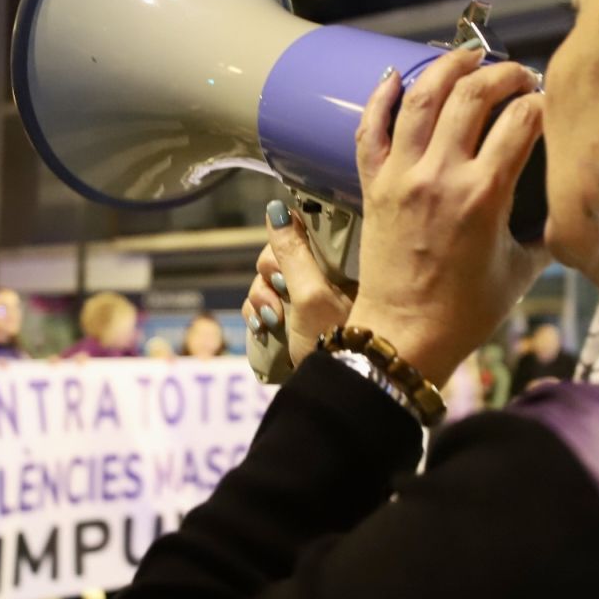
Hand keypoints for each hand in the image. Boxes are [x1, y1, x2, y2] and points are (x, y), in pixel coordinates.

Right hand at [244, 202, 354, 366]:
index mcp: (340, 262)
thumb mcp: (310, 295)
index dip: (287, 238)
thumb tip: (277, 209)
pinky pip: (262, 303)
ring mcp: (307, 298)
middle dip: (269, 274)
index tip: (284, 261)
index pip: (304, 228)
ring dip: (261, 296)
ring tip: (272, 319)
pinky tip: (263, 328)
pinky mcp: (292, 318)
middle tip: (278, 292)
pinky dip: (258, 313)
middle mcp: (325, 275)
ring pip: (266, 279)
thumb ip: (292, 252)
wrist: (338, 390)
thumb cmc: (333, 340)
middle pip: (279, 254)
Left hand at [343, 48, 547, 381]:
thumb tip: (562, 206)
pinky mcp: (374, 186)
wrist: (403, 337)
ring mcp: (403, 177)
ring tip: (468, 57)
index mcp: (485, 195)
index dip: (543, 102)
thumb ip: (543, 230)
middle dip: (502, 73)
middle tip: (517, 74)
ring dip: (447, 67)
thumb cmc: (466, 312)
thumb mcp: (521, 270)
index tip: (550, 103)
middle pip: (473, 96)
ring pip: (422, 98)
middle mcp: (442, 176)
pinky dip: (380, 96)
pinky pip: (370, 128)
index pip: (522, 121)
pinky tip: (394, 75)